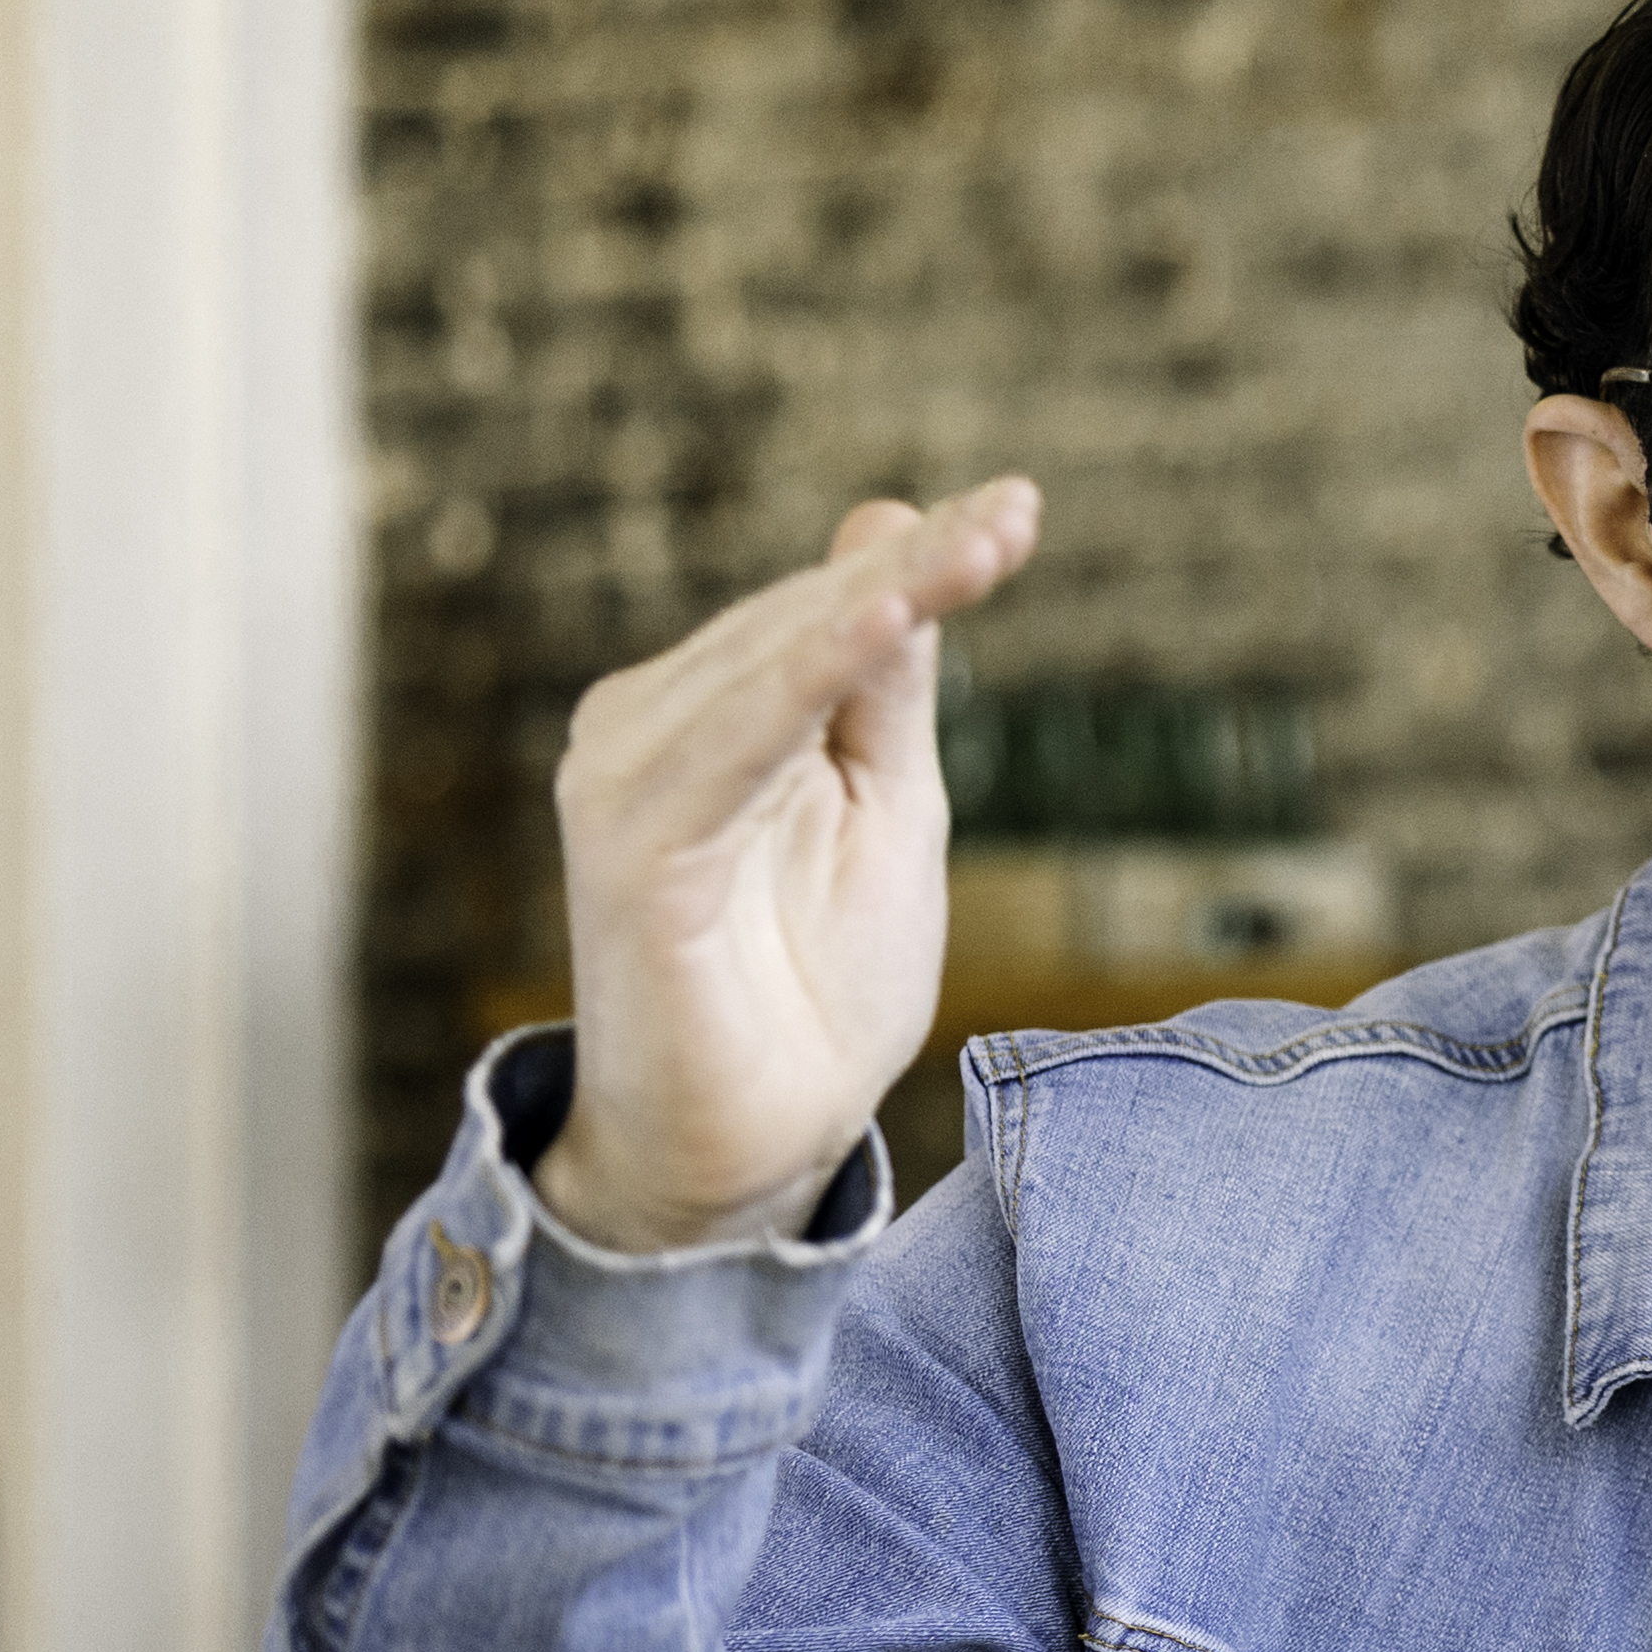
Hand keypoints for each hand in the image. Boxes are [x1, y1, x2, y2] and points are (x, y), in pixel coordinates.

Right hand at [542, 479, 1040, 1253]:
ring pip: (771, 663)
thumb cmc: (816, 985)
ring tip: (975, 546)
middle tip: (1019, 512)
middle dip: (916, 566)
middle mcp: (648, 728)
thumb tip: (899, 532)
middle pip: (801, 622)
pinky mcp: (631, 847)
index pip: (826, 616)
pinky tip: (885, 629)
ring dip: (875, 602)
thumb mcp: (886, 810)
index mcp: (709, 714)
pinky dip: (808, 680)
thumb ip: (887, 686)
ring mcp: (627, 780)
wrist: (752, 1144)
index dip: (925, 560)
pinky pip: (734, 743)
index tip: (1023, 506)